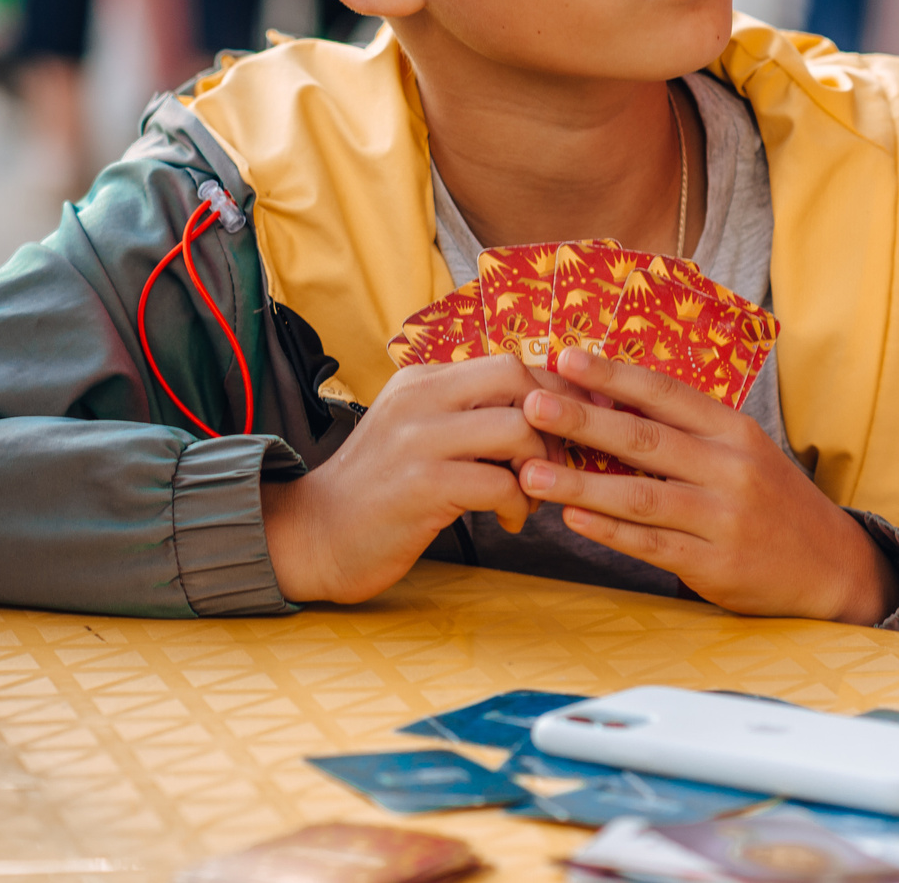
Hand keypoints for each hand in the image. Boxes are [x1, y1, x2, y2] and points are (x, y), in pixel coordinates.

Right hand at [262, 354, 580, 604]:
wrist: (315, 534)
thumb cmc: (379, 490)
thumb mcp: (417, 433)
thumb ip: (465, 415)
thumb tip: (540, 413)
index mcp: (422, 379)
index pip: (508, 363)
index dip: (556, 391)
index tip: (583, 420)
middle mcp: (420, 397)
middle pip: (517, 379)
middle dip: (556, 421)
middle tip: (560, 460)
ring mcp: (419, 439)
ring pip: (517, 428)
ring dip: (542, 467)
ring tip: (531, 496)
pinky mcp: (422, 485)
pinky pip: (500, 483)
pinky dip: (519, 504)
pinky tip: (510, 520)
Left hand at [515, 347, 898, 625]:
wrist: (831, 566)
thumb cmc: (770, 500)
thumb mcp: (741, 451)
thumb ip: (684, 430)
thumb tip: (608, 401)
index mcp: (734, 431)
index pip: (667, 394)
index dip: (614, 376)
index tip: (567, 357)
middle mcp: (730, 469)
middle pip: (646, 440)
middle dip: (584, 420)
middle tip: (532, 403)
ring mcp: (723, 518)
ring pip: (641, 496)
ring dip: (580, 483)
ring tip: (531, 471)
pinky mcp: (714, 565)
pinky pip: (651, 544)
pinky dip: (608, 531)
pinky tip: (572, 518)